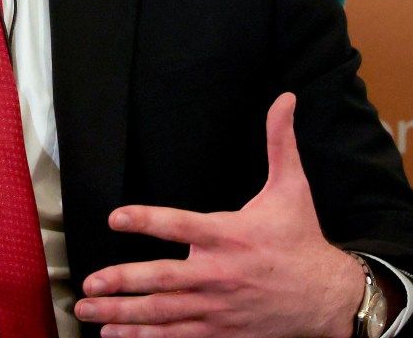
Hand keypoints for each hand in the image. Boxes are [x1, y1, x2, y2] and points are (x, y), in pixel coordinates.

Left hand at [75, 93, 363, 337]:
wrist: (325, 297)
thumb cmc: (302, 239)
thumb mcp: (293, 187)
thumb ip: (280, 141)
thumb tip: (285, 98)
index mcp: (230, 236)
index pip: (181, 225)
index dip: (147, 220)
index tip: (116, 218)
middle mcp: (218, 275)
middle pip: (163, 279)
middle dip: (123, 281)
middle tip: (89, 281)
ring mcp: (216, 308)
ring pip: (162, 312)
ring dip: (122, 312)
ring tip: (87, 309)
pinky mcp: (219, 331)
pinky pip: (175, 336)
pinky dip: (143, 337)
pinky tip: (113, 332)